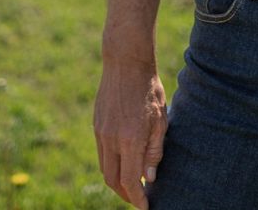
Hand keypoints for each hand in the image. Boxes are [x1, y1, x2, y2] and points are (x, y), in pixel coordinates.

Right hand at [94, 57, 167, 208]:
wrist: (125, 62)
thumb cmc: (148, 88)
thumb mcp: (161, 118)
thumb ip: (154, 150)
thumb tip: (149, 177)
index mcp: (130, 139)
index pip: (130, 181)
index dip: (137, 199)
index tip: (146, 206)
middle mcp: (111, 139)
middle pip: (113, 180)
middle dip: (125, 194)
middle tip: (138, 198)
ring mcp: (100, 132)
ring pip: (104, 168)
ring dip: (117, 180)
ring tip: (131, 183)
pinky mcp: (96, 125)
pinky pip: (101, 153)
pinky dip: (111, 163)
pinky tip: (123, 160)